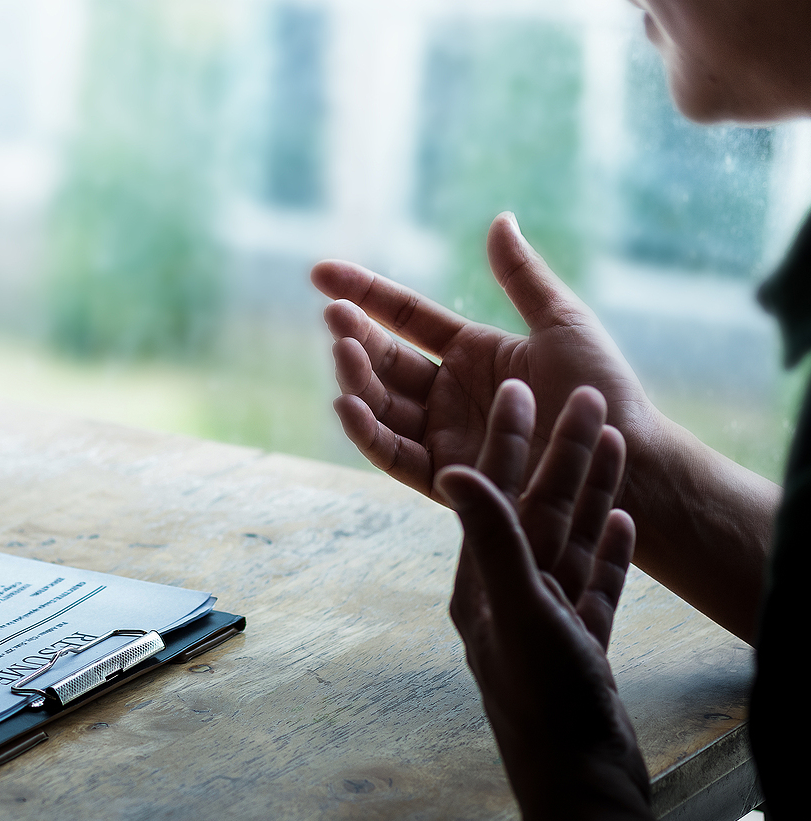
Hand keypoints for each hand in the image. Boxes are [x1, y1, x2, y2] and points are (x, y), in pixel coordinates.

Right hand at [312, 213, 659, 503]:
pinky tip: (348, 404)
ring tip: (342, 350)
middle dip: (354, 337)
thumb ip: (522, 277)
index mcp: (472, 355)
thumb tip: (499, 220)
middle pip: (385, 360)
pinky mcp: (442, 478)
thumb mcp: (563, 323)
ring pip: (380, 405)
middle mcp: (448, 395)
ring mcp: (442, 436)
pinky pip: (393, 454)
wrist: (622, 459)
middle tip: (335, 316)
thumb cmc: (601, 392)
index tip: (321, 274)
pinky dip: (366, 432)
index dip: (365, 294)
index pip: (405, 318)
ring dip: (355, 378)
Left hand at [436, 379, 649, 820]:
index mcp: (477, 588)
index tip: (520, 388)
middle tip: (585, 396)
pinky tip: (622, 519)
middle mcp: (504, 602)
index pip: (492, 499)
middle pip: (535, 511)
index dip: (508, 441)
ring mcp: (544, 625)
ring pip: (569, 541)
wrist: (582, 789)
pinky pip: (594, 584)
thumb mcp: (516, 616)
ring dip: (589, 489)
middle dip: (558, 452)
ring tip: (612, 439)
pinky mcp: (580, 650)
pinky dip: (608, 549)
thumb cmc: (545, 707)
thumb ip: (492, 544)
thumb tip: (453, 473)